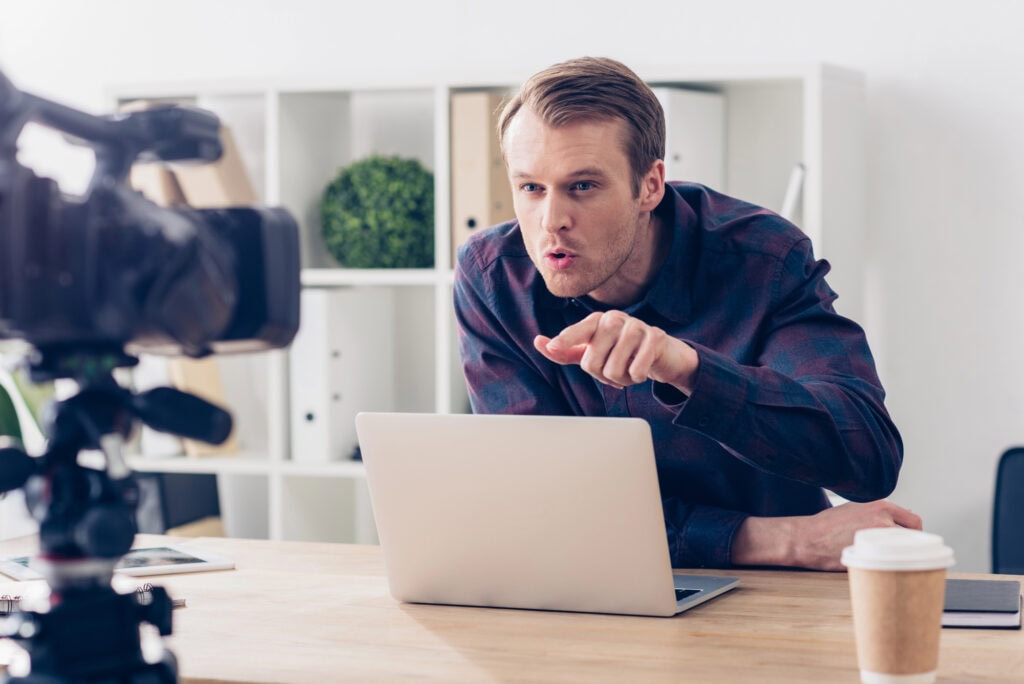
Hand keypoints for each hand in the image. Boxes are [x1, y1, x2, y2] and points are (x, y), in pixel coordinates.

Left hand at [534, 311, 699, 392]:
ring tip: (628, 368)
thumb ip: (566, 351)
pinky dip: (637, 378)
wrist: (660, 353)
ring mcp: (636, 326)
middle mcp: (614, 319)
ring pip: (614, 370)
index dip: (564, 341)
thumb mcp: (592, 351)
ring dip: (621, 379)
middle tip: (614, 368)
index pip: (577, 332)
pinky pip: (637, 370)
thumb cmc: (621, 352)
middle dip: (601, 375)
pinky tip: (642, 369)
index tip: (551, 346)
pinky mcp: (655, 337)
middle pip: (592, 362)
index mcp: (596, 320)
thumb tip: (539, 342)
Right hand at [732, 500, 922, 570]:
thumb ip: (878, 512)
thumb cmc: (827, 525)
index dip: (915, 533)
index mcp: (880, 507)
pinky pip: (890, 563)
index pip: (914, 521)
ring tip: (891, 562)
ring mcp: (878, 539)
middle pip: (914, 538)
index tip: (910, 541)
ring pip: (904, 552)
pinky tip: (881, 568)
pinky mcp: (871, 555)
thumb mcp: (854, 508)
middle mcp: (883, 520)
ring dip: (901, 557)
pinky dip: (889, 567)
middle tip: (901, 554)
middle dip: (910, 546)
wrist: (808, 538)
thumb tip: (901, 518)